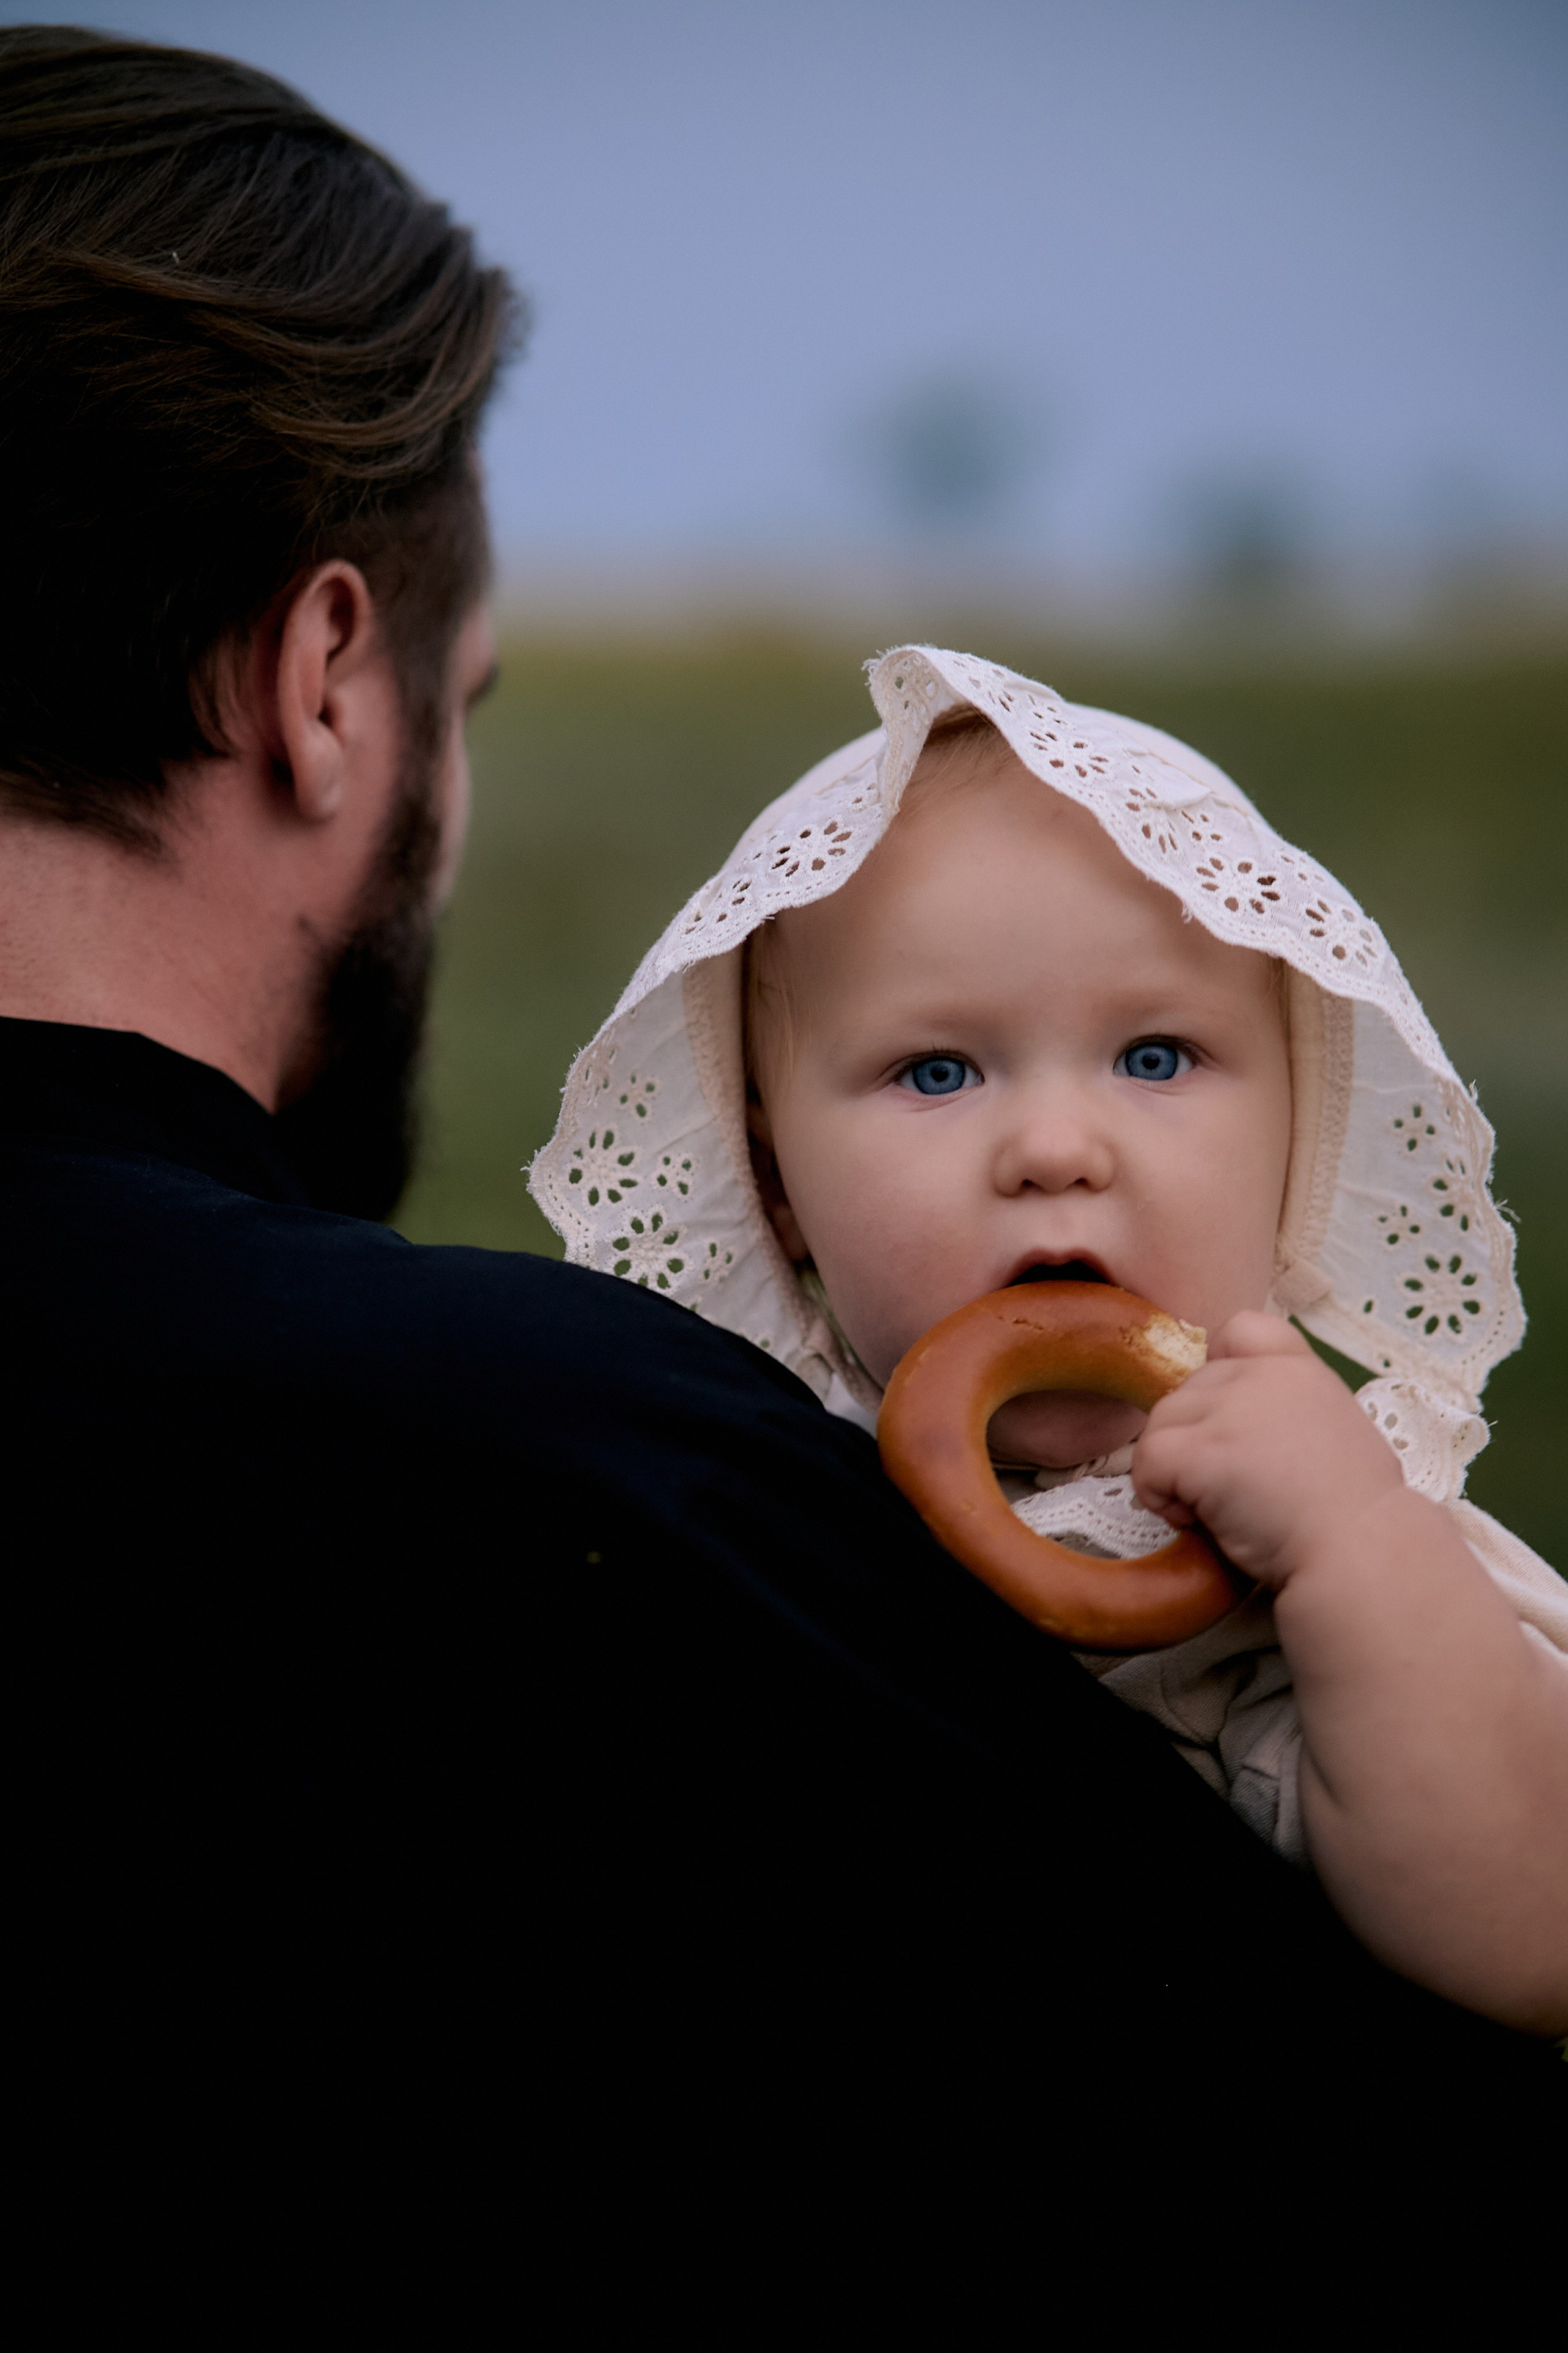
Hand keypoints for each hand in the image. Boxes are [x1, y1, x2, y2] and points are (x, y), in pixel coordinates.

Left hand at [1131, 1312, 1404, 1587]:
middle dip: (1195, 1439)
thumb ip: (1291, 1414)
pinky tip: (1193, 1519)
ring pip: (1160, 1423)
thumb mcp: (1338, 1434)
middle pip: (1189, 1390)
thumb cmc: (1355, 1512)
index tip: (1231, 1420)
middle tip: (1227, 1488)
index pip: (1240, 1330)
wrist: (1359, 1548)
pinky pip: (1147, 1460)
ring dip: (1173, 1468)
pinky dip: (1156, 1494)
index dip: (1219, 1369)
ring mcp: (1226, 1409)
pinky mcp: (1198, 1450)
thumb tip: (1257, 1437)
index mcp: (1299, 1371)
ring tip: (1211, 1508)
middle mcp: (1260, 1376)